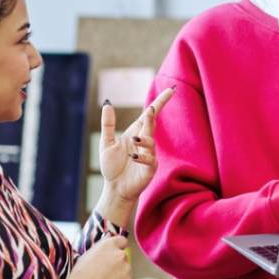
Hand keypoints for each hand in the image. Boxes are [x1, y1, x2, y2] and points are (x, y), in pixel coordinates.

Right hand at [59, 236, 131, 278]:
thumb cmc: (80, 274)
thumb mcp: (89, 253)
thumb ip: (103, 246)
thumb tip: (110, 240)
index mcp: (109, 244)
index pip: (122, 241)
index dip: (117, 248)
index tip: (114, 254)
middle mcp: (120, 254)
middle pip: (123, 256)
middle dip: (117, 262)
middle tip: (104, 271)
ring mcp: (126, 269)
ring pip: (125, 270)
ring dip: (119, 274)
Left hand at [98, 87, 174, 203]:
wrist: (115, 189)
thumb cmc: (112, 167)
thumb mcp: (106, 143)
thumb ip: (108, 124)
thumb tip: (107, 104)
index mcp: (136, 133)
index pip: (150, 115)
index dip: (161, 102)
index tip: (171, 90)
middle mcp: (145, 142)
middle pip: (151, 125)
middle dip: (153, 117)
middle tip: (151, 110)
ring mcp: (149, 155)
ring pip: (151, 142)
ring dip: (143, 140)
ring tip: (133, 141)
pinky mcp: (150, 168)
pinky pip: (150, 159)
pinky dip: (142, 156)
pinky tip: (133, 156)